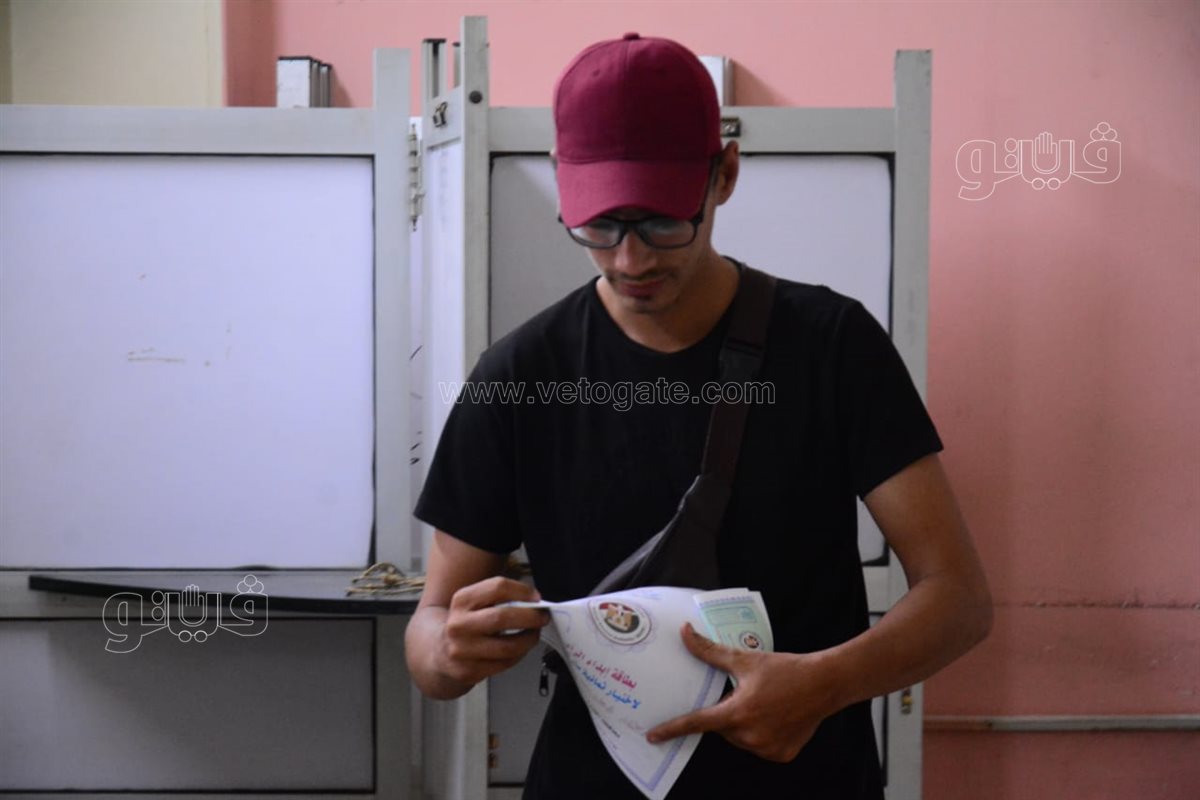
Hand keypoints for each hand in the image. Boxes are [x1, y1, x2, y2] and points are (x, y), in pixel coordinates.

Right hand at [436, 576, 549, 687]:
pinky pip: (505, 663)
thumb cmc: (466, 624)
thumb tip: (534, 601)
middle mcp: (458, 624)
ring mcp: (462, 650)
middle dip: (530, 617)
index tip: (536, 597)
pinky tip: (520, 648)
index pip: (497, 587)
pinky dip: (519, 655)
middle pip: (503, 617)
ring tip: (534, 634)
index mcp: (461, 600)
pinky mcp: (468, 671)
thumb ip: (500, 598)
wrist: (437, 652)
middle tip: (542, 617)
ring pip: (508, 646)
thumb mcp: (474, 603)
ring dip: (528, 639)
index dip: (522, 591)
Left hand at [645, 623, 841, 762]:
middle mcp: (750, 736)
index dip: (673, 729)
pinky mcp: (781, 755)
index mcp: (737, 713)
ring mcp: (767, 749)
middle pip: (723, 728)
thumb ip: (710, 652)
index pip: (697, 722)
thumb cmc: (785, 669)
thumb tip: (685, 634)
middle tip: (746, 694)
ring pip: (741, 739)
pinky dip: (762, 733)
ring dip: (744, 724)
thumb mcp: (745, 660)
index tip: (653, 736)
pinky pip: (760, 747)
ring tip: (765, 703)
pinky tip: (776, 716)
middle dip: (728, 712)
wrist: (825, 683)